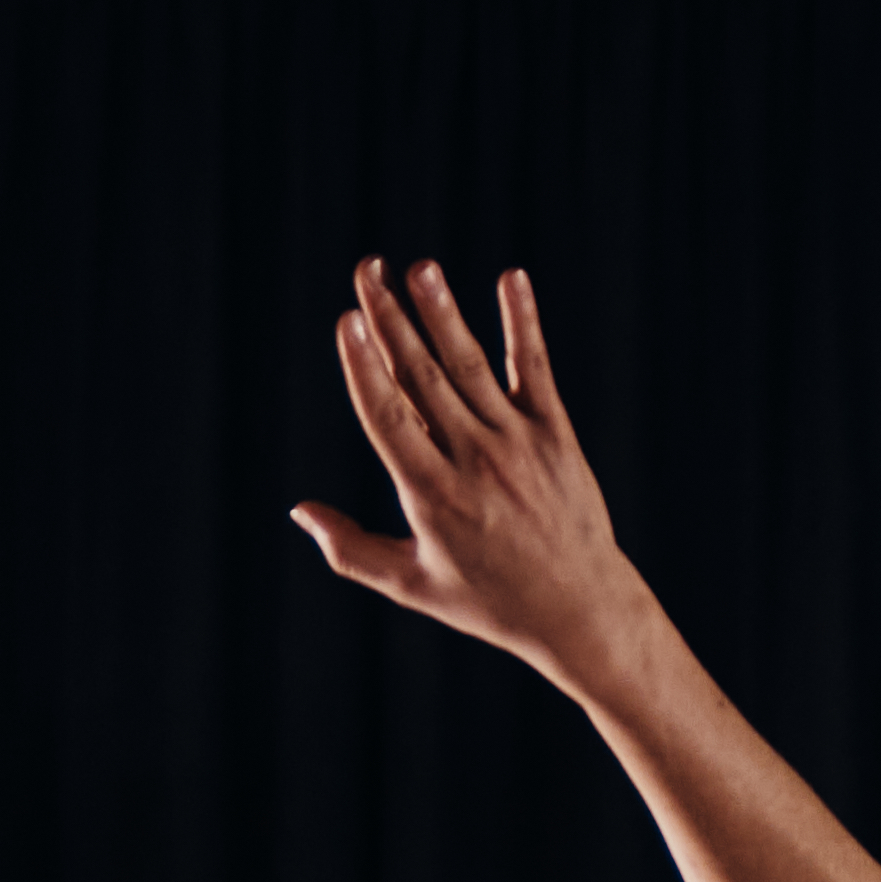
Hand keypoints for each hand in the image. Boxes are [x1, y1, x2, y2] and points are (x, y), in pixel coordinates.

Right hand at [293, 260, 640, 670]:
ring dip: (444, 312)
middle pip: (422, 378)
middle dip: (392, 320)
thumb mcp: (413, 585)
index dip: (365, 367)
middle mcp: (474, 462)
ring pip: (471, 366)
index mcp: (431, 496)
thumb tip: (299, 512)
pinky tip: (510, 279)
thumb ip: (351, 550)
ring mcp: (517, 444)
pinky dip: (522, 323)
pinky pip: (535, 369)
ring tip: (421, 268)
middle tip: (368, 269)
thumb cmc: (490, 602)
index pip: (388, 418)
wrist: (581, 613)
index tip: (347, 321)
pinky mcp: (556, 436)